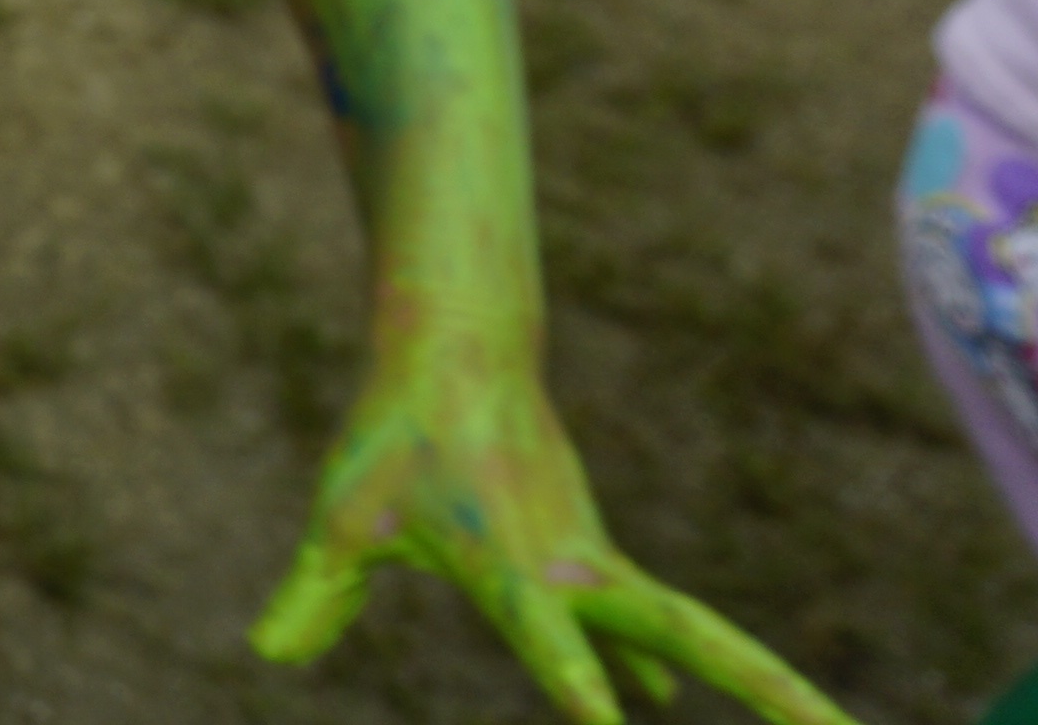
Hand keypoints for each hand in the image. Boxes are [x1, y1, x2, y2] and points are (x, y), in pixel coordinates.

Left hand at [257, 343, 861, 723]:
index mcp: (516, 567)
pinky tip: (659, 696)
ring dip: (759, 678)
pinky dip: (658, 661)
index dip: (579, 683)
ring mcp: (592, 559)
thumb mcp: (344, 517)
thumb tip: (268, 653)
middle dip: (768, 691)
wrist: (454, 348)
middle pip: (691, 637)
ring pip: (690, 629)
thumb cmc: (394, 435)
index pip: (553, 641)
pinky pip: (639, 620)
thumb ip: (315, 594)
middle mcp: (573, 568)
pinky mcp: (587, 552)